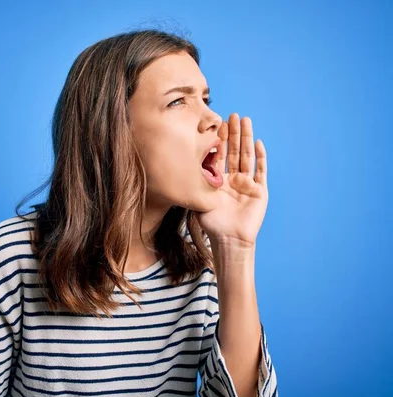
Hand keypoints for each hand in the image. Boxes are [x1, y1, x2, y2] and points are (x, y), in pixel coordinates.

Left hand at [197, 113, 268, 246]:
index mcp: (220, 181)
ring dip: (246, 138)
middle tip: (232, 115)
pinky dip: (260, 157)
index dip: (220, 140)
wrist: (228, 239)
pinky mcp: (260, 191)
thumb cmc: (211, 223)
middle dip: (234, 133)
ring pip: (248, 156)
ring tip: (245, 121)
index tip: (218, 124)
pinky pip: (261, 171)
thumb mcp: (199, 198)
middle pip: (235, 151)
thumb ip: (194, 183)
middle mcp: (234, 180)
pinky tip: (257, 142)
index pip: (220, 155)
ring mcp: (248, 184)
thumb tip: (177, 166)